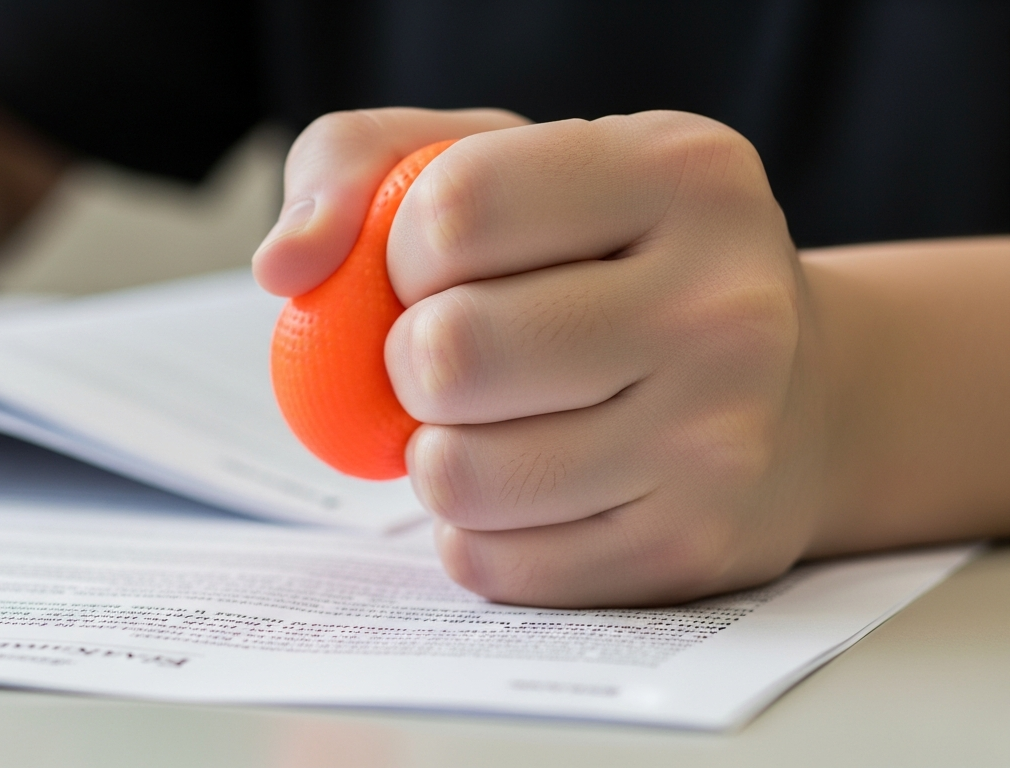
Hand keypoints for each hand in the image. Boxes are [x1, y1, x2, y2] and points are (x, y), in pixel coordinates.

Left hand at [256, 108, 831, 606]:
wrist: (794, 393)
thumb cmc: (609, 263)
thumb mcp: (502, 161)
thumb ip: (361, 164)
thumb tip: (283, 267)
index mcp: (681, 173)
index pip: (454, 211)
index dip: (400, 251)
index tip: (432, 268)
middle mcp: (723, 304)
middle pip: (449, 352)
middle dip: (408, 362)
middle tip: (450, 359)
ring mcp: (718, 439)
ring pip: (458, 473)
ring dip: (433, 454)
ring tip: (490, 425)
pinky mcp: (689, 548)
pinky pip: (489, 562)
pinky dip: (471, 529)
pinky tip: (526, 488)